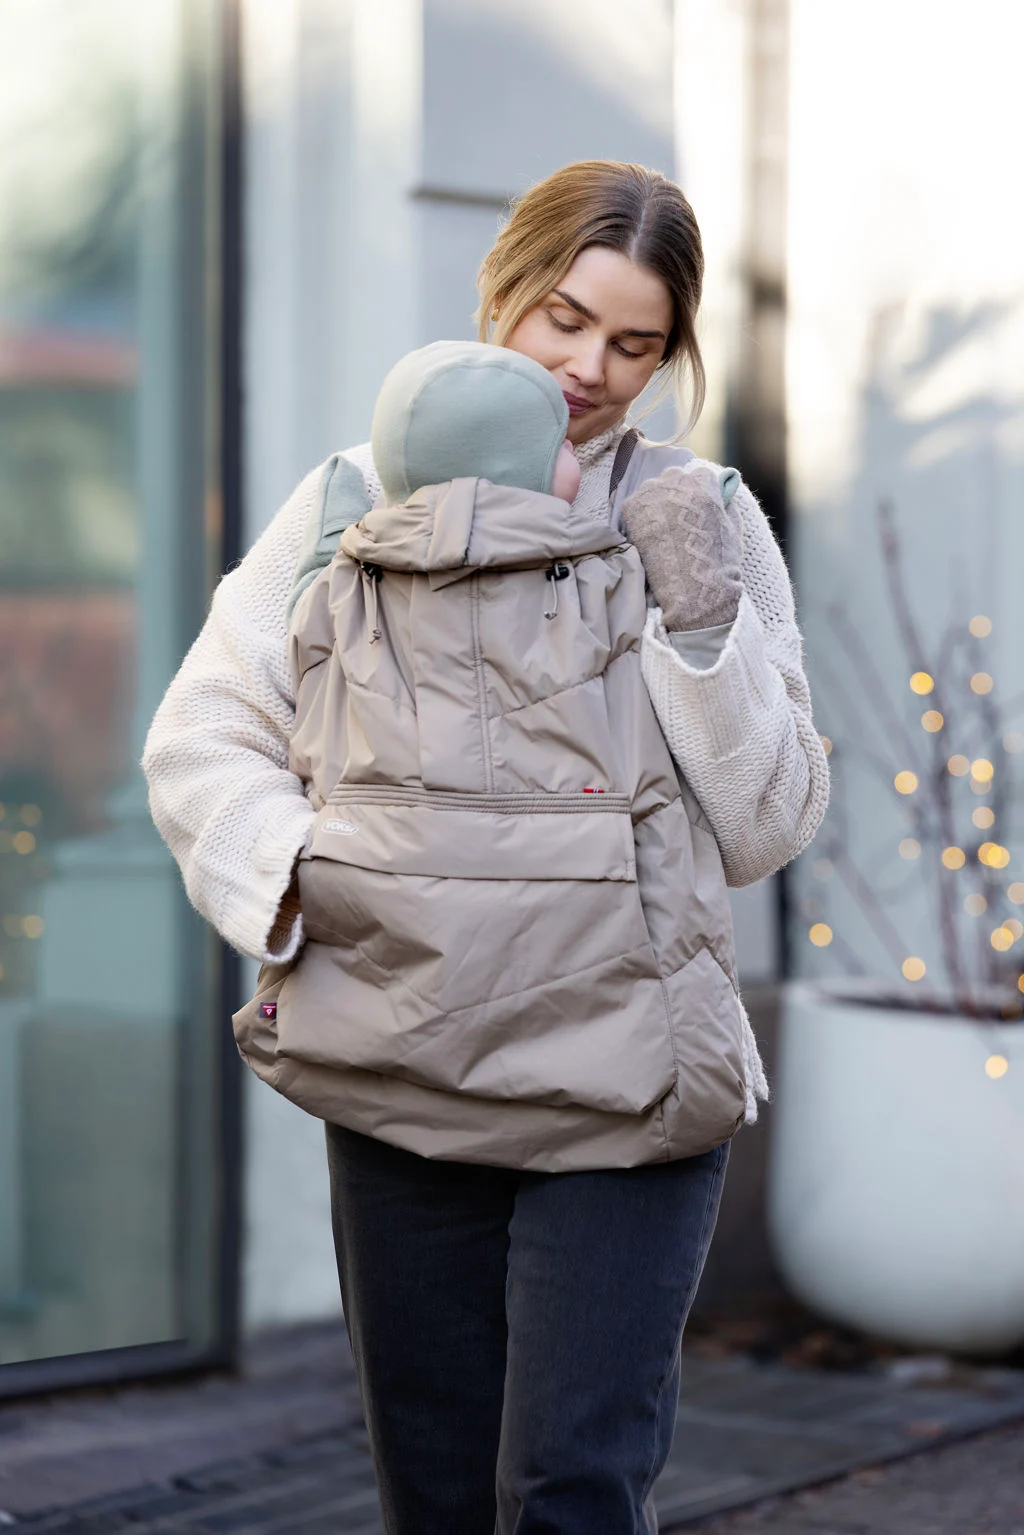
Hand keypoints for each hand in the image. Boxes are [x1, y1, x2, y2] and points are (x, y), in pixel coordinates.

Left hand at [620, 461, 742, 631]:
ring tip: (661, 529)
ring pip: (652, 488)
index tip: (696, 506)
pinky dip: (639, 517)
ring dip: (656, 502)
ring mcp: (652, 494)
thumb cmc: (719, 563)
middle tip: (677, 518)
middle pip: (674, 476)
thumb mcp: (733, 528)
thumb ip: (727, 504)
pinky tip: (647, 535)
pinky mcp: (633, 509)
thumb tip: (723, 492)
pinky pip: (634, 504)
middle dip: (676, 492)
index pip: (700, 475)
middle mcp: (677, 482)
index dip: (699, 491)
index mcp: (705, 483)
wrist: (692, 590)